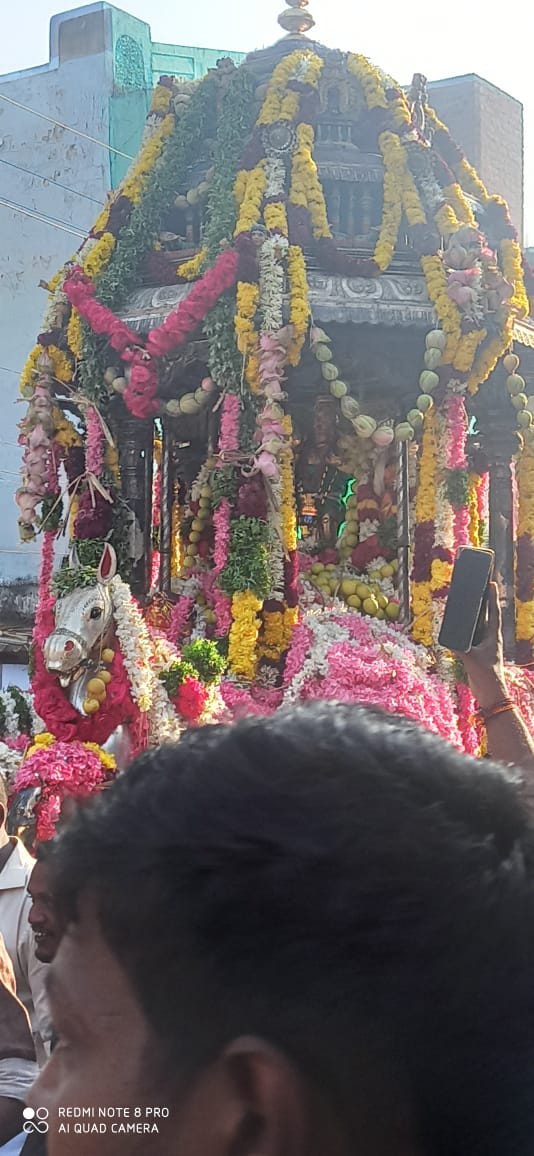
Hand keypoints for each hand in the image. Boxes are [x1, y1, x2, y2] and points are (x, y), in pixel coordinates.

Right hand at [457, 582, 506, 708]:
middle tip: (479, 588)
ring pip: (478, 626)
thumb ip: (461, 648)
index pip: (494, 612)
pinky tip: (458, 626)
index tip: (492, 583)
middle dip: (483, 602)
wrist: (490, 692)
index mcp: (493, 636)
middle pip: (486, 616)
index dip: (492, 597)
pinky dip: (465, 630)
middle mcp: (490, 638)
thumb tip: (450, 640)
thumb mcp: (471, 659)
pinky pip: (471, 637)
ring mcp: (484, 645)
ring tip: (468, 603)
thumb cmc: (485, 674)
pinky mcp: (477, 652)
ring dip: (474, 615)